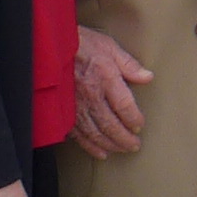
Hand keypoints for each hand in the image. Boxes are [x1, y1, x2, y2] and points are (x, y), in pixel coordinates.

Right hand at [71, 27, 150, 160]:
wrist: (48, 47)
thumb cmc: (80, 44)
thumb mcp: (108, 46)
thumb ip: (129, 64)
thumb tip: (148, 77)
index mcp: (104, 79)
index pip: (124, 106)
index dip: (133, 119)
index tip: (140, 126)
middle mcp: (90, 96)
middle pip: (110, 124)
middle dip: (124, 138)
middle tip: (134, 146)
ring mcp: (74, 106)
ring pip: (94, 132)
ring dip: (109, 144)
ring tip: (121, 150)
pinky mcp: (63, 111)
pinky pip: (77, 133)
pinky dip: (89, 145)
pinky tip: (99, 152)